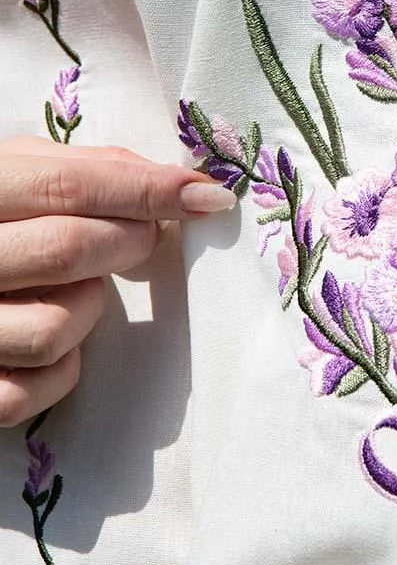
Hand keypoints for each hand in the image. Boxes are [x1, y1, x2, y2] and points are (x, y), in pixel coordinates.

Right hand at [0, 135, 235, 426]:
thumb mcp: (19, 171)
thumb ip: (87, 170)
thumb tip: (176, 183)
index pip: (69, 184)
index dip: (147, 190)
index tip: (209, 197)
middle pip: (68, 250)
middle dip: (129, 241)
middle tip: (144, 236)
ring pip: (53, 328)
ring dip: (88, 308)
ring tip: (77, 289)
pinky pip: (30, 394)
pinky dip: (60, 372)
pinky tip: (57, 343)